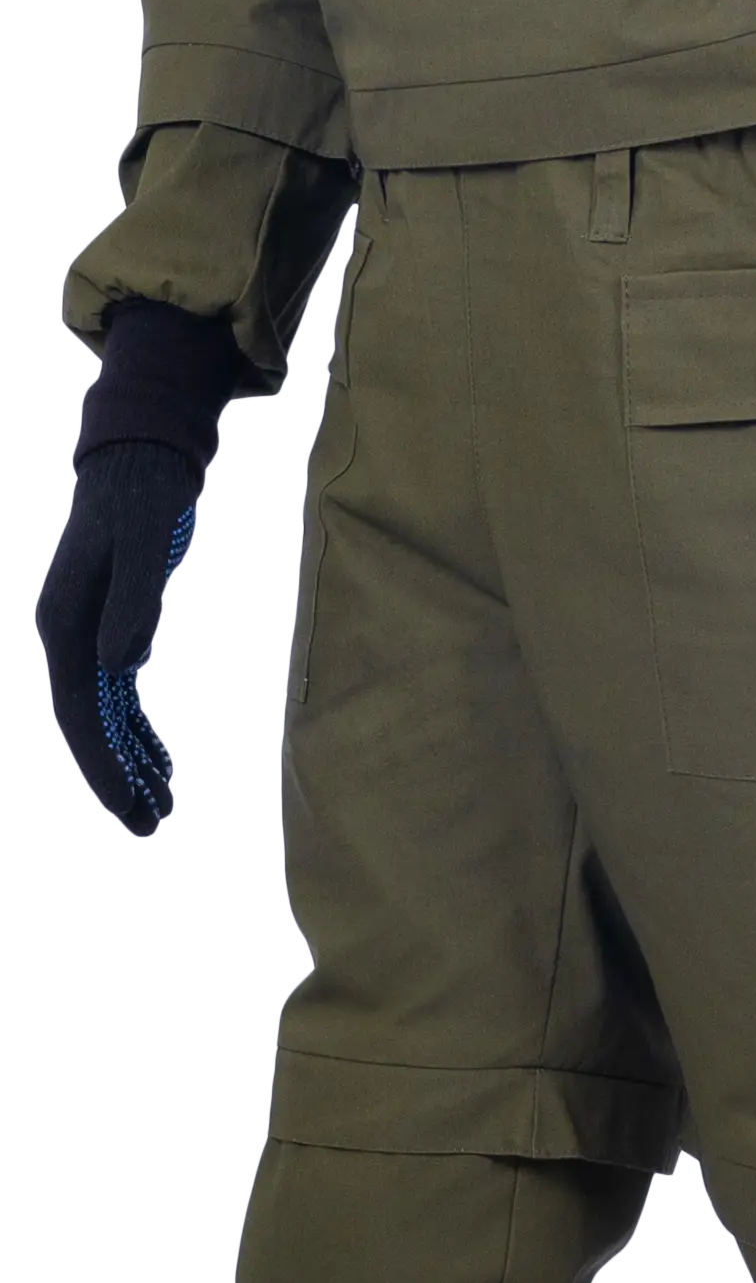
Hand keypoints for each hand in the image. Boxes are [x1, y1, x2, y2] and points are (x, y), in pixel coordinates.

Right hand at [35, 441, 204, 835]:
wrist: (141, 455)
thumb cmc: (145, 494)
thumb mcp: (146, 542)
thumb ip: (136, 602)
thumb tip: (123, 667)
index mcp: (63, 622)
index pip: (77, 713)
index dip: (102, 765)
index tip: (130, 808)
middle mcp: (66, 634)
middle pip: (85, 724)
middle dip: (115, 779)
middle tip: (151, 827)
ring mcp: (85, 632)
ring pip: (103, 715)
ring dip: (131, 761)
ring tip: (165, 806)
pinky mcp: (110, 627)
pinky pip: (119, 695)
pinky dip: (140, 730)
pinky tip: (163, 760)